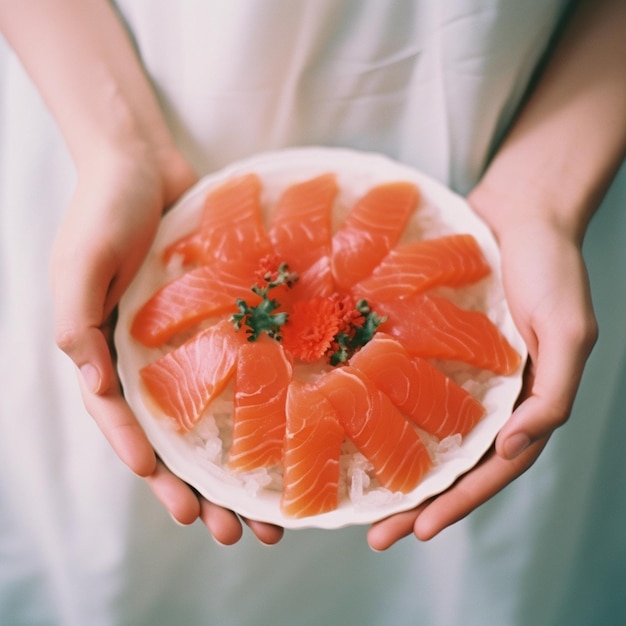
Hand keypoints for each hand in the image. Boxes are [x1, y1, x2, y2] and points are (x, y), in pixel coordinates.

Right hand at [51, 144, 283, 544]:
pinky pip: (246, 367)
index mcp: (109, 354)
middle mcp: (150, 359)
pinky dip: (266, 404)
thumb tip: (97, 385)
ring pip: (216, 417)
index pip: (125, 425)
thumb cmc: (103, 209)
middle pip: (175, 438)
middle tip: (237, 532)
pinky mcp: (222, 321)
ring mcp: (189, 343)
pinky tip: (297, 435)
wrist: (142, 163)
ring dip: (240, 467)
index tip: (179, 503)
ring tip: (274, 513)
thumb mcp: (79, 262)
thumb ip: (77, 320)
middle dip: (200, 489)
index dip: (149, 465)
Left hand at [367, 208, 597, 549]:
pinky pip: (406, 386)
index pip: (491, 468)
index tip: (419, 531)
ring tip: (357, 501)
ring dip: (394, 467)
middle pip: (451, 462)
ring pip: (423, 432)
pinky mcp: (429, 345)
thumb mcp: (568, 330)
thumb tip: (514, 446)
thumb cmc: (550, 268)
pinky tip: (351, 428)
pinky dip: (384, 411)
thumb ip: (555, 393)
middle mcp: (487, 396)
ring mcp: (457, 372)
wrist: (517, 211)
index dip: (459, 503)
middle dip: (417, 502)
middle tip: (376, 535)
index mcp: (523, 402)